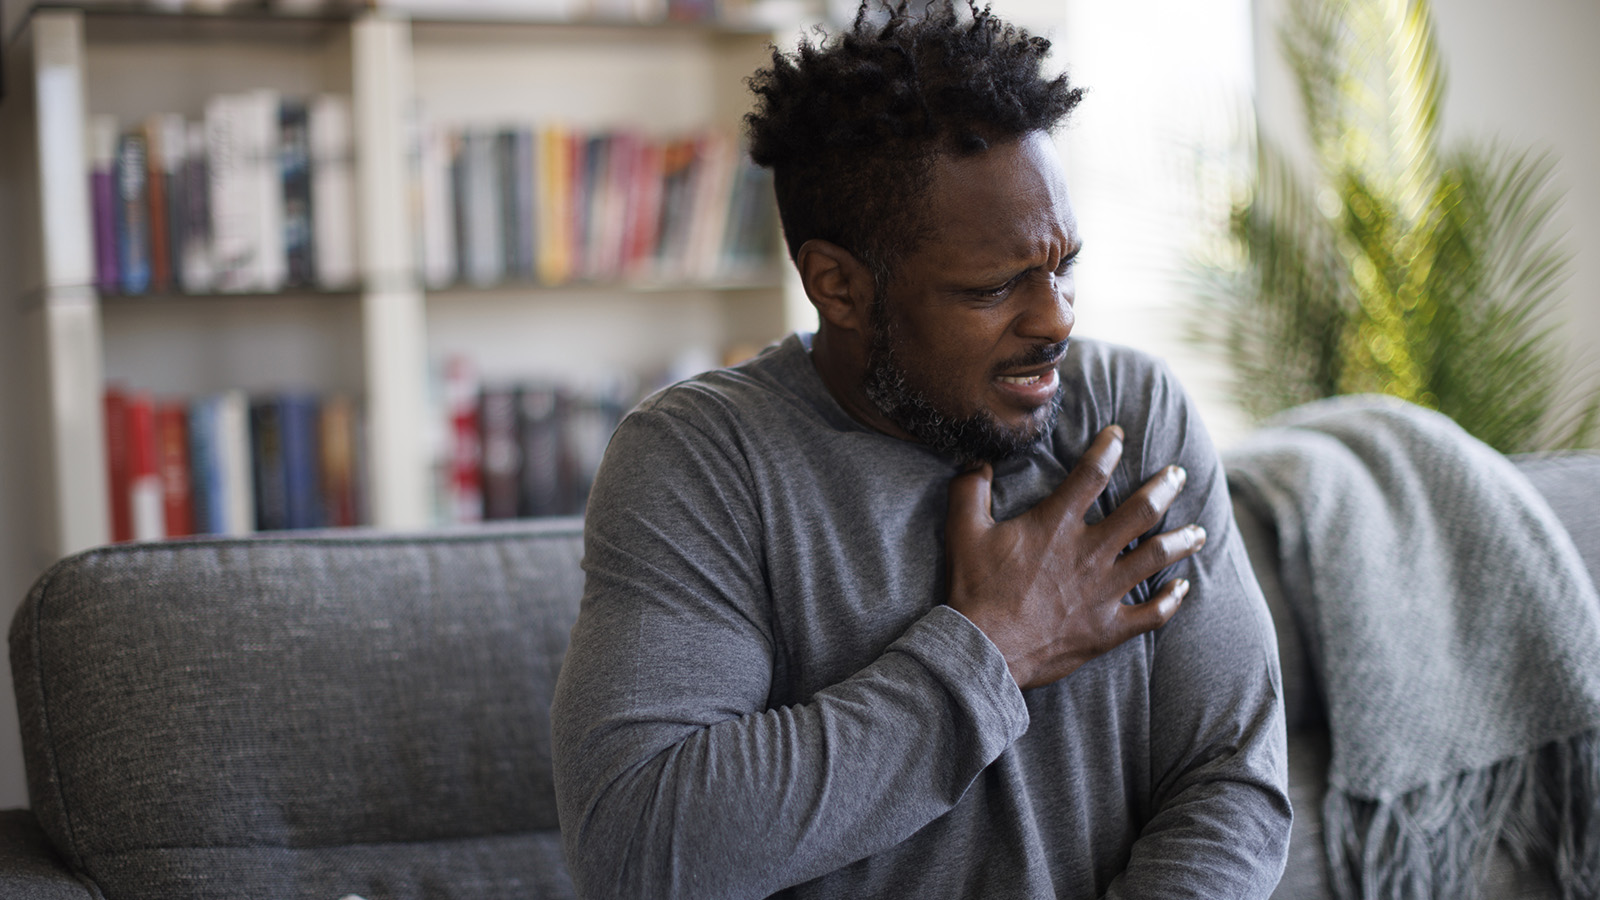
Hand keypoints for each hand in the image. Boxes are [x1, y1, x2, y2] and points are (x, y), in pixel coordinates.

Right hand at [945, 425, 1205, 689]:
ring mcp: (1103, 591)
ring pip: (1156, 557)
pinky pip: (1152, 614)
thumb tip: (977, 460)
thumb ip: (970, 490)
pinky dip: (1172, 601)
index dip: (1108, 448)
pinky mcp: (1108, 628)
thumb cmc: (975, 589)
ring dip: (1182, 541)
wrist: (985, 649)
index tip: (1119, 434)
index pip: (1091, 474)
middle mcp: (1089, 552)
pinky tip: (1183, 589)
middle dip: (1164, 488)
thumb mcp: (963, 531)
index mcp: (1056, 525)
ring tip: (1198, 531)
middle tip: (1177, 474)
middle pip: (1140, 511)